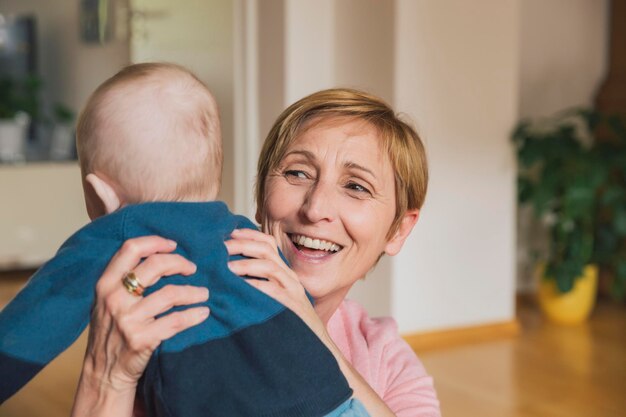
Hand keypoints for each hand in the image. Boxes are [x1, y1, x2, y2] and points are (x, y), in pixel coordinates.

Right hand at [72, 236, 209, 416]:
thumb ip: (123, 279)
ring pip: (171, 293)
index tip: (173, 245)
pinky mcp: (142, 339)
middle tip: (192, 268)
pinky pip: (177, 321)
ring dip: (194, 292)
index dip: (156, 242)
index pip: (131, 249)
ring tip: (204, 293)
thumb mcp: (106, 300)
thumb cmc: (110, 331)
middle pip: (155, 265)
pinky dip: (194, 315)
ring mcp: (128, 319)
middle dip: (180, 263)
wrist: (104, 373)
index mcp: (105, 284)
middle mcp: (115, 298)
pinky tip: (203, 313)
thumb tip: (158, 253)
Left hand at [224, 228, 327, 337]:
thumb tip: (229, 273)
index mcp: (285, 273)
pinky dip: (254, 285)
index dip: (249, 234)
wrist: (314, 346)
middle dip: (242, 244)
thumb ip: (260, 284)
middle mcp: (290, 277)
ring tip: (225, 268)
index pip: (269, 243)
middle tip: (221, 247)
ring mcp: (293, 291)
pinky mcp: (292, 306)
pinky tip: (239, 287)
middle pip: (267, 250)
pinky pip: (272, 290)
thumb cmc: (289, 324)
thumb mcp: (274, 299)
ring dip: (245, 264)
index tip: (228, 232)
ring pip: (270, 266)